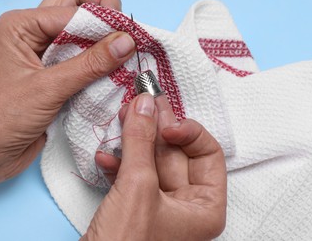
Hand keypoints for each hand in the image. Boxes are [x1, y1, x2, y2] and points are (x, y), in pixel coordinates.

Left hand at [0, 6, 134, 197]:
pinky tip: (117, 71)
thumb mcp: (48, 88)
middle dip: (104, 14)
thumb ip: (89, 65)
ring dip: (106, 41)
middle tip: (127, 32)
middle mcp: (35, 34)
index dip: (104, 20)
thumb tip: (126, 42)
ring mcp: (48, 55)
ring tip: (128, 53)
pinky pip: (86, 60)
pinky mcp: (58, 75)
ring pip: (84, 34)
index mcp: (23, 26)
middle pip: (77, 7)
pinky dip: (103, 63)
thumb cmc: (2, 118)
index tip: (129, 37)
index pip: (73, 10)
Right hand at [84, 93, 226, 239]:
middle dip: (155, 128)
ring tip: (121, 118)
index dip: (186, 132)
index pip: (207, 153)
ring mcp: (160, 206)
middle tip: (141, 103)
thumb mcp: (137, 188)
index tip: (163, 120)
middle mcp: (186, 206)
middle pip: (175, 153)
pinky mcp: (136, 208)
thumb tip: (144, 105)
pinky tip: (105, 156)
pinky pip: (132, 177)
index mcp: (204, 207)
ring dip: (133, 141)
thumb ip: (141, 141)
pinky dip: (118, 164)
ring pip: (151, 161)